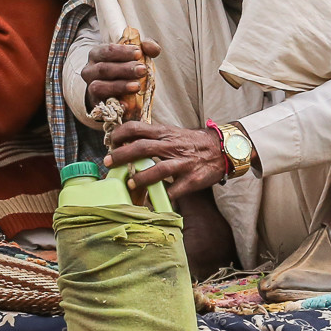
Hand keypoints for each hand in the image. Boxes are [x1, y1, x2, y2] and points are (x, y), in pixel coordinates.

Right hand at [80, 38, 160, 116]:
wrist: (114, 92)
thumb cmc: (125, 67)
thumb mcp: (134, 55)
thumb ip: (146, 48)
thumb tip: (154, 49)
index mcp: (97, 54)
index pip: (107, 50)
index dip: (123, 51)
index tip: (139, 53)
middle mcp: (89, 70)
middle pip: (103, 68)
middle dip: (124, 69)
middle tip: (142, 70)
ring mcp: (90, 88)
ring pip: (98, 86)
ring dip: (119, 86)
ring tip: (136, 86)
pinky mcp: (94, 103)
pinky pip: (100, 105)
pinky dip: (114, 104)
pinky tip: (126, 105)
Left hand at [105, 120, 225, 200]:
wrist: (222, 148)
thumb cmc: (193, 142)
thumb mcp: (172, 133)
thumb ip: (153, 137)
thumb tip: (128, 142)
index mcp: (164, 133)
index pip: (138, 127)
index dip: (121, 133)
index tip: (110, 141)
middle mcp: (171, 146)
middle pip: (142, 147)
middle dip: (122, 155)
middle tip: (108, 162)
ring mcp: (182, 163)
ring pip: (159, 169)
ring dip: (141, 177)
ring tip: (129, 184)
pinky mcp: (192, 179)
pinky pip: (175, 190)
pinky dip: (163, 197)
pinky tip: (152, 202)